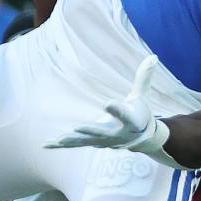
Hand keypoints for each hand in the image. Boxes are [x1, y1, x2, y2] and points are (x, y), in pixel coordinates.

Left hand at [45, 56, 161, 149]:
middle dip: (89, 131)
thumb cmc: (141, 112)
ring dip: (72, 141)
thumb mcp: (143, 95)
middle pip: (102, 132)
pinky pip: (76, 144)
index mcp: (131, 122)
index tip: (107, 103)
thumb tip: (153, 56)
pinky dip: (61, 145)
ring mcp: (104, 141)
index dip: (116, 110)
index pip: (124, 115)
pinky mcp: (94, 142)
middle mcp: (117, 134)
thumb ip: (144, 77)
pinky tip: (46, 144)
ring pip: (86, 142)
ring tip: (58, 139)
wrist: (143, 138)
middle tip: (77, 127)